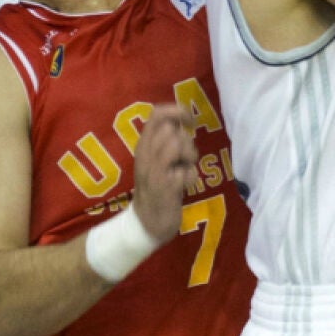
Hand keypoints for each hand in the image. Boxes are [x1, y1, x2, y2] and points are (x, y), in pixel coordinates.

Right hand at [132, 105, 197, 242]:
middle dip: (185, 142)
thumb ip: (166, 141)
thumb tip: (181, 121)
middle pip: (171, 129)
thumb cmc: (156, 189)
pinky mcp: (165, 188)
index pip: (156, 114)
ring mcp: (154, 171)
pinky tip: (184, 187)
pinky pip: (187, 172)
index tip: (190, 123)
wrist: (145, 224)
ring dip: (189, 157)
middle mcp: (145, 156)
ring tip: (183, 171)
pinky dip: (191, 178)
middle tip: (184, 160)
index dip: (177, 111)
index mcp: (143, 146)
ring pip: (177, 144)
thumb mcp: (157, 160)